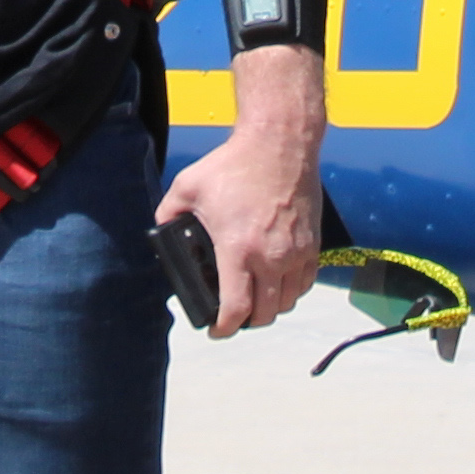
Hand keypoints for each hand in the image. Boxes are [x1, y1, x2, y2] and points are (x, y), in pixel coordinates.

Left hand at [149, 105, 324, 337]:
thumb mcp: (187, 187)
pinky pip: (305, 283)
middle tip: (232, 316)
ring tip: (254, 301)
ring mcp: (296, 252)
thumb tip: (162, 233)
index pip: (237, 309)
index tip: (215, 330)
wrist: (280, 144)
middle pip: (264, 314)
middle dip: (245, 322)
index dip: (224, 328)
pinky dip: (291, 291)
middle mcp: (272, 257)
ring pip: (287, 302)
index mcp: (239, 249)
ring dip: (269, 308)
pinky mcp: (312, 244)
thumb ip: (168, 214)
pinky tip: (277, 283)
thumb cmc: (234, 164)